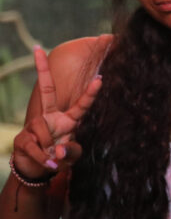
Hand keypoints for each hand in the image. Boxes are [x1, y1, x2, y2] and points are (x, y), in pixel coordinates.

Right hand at [11, 46, 101, 178]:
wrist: (37, 169)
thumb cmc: (59, 157)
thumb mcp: (73, 156)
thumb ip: (71, 152)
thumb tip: (58, 151)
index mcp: (68, 119)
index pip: (81, 104)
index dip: (91, 93)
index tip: (100, 78)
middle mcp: (50, 117)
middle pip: (46, 90)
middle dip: (41, 69)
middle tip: (37, 49)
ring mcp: (35, 125)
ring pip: (43, 132)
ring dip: (50, 150)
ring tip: (53, 158)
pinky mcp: (23, 138)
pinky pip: (35, 147)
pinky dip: (43, 158)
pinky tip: (48, 164)